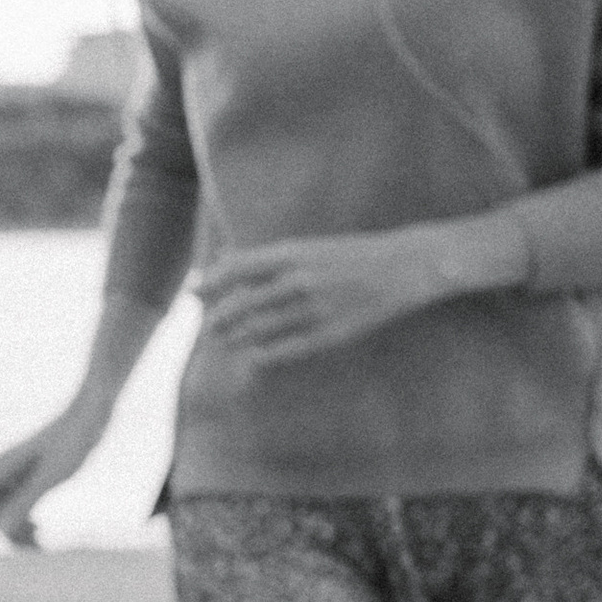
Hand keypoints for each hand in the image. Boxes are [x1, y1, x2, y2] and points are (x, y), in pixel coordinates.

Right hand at [0, 398, 110, 548]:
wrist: (91, 414)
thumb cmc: (73, 441)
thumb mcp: (51, 476)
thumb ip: (24, 502)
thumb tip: (0, 532)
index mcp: (0, 469)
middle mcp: (2, 470)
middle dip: (2, 534)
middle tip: (33, 548)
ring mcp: (15, 473)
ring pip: (2, 510)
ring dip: (16, 530)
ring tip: (42, 539)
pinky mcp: (30, 474)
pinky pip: (17, 505)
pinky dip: (25, 520)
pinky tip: (41, 527)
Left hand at [195, 224, 512, 366]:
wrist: (406, 266)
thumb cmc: (354, 254)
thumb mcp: (311, 246)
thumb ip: (271, 258)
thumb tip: (227, 259)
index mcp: (295, 252)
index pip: (238, 268)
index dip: (212, 282)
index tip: (195, 292)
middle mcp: (300, 279)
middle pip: (243, 303)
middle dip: (219, 317)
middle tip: (206, 325)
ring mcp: (315, 308)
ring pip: (261, 328)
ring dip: (237, 337)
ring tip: (223, 341)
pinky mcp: (331, 332)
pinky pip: (287, 348)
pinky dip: (265, 353)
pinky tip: (253, 355)